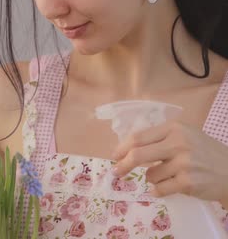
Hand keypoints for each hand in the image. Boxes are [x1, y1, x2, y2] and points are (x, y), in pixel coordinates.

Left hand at [111, 121, 227, 202]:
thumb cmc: (204, 152)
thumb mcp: (185, 136)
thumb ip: (160, 138)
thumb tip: (126, 148)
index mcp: (174, 128)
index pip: (139, 137)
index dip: (122, 147)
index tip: (115, 155)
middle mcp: (178, 143)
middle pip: (138, 154)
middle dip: (122, 165)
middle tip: (116, 172)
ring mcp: (183, 163)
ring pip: (150, 175)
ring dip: (153, 178)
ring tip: (169, 176)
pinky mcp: (187, 182)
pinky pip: (160, 189)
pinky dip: (158, 191)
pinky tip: (167, 187)